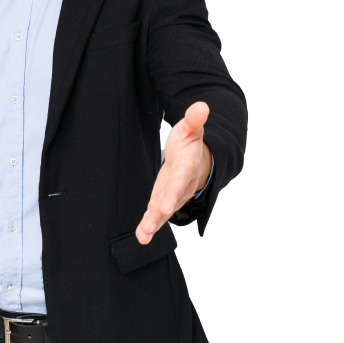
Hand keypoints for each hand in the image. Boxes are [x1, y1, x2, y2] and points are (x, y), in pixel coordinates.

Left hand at [136, 101, 210, 244]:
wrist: (198, 160)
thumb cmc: (191, 143)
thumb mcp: (192, 129)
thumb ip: (194, 120)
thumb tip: (201, 106)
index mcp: (187, 168)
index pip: (179, 182)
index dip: (172, 194)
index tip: (164, 206)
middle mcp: (182, 186)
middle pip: (170, 201)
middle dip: (160, 215)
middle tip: (149, 226)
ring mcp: (173, 196)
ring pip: (163, 212)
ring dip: (153, 224)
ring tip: (143, 236)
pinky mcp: (164, 200)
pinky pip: (157, 214)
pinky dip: (150, 225)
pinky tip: (141, 236)